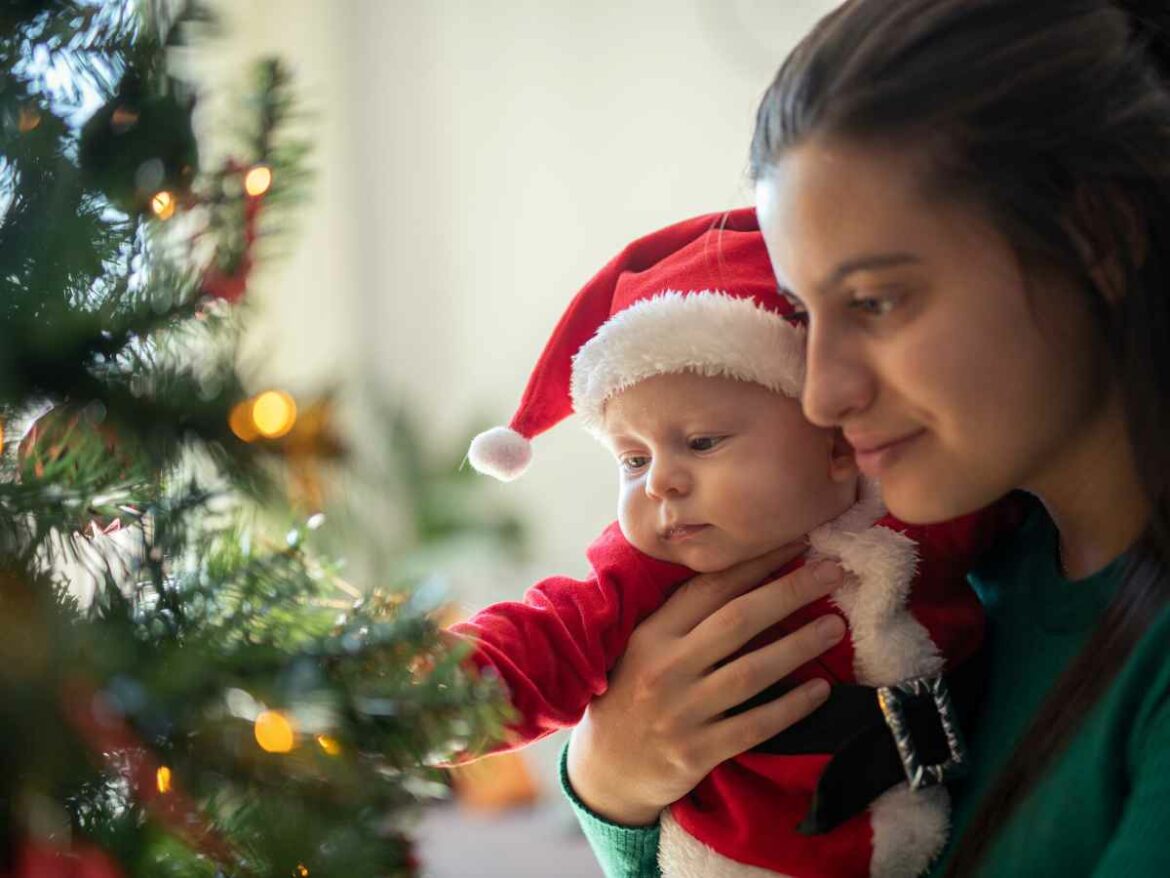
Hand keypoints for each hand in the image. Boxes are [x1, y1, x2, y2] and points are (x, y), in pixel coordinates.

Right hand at [565, 545, 845, 825]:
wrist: (606, 767)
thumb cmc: (631, 695)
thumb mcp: (642, 647)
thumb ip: (683, 618)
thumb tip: (748, 576)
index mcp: (652, 633)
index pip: (710, 587)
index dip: (756, 562)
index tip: (797, 542)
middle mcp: (665, 667)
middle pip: (737, 620)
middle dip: (789, 592)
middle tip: (832, 572)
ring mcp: (681, 711)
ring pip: (751, 672)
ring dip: (799, 646)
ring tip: (835, 627)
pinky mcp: (696, 752)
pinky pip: (754, 725)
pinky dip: (790, 707)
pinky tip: (820, 690)